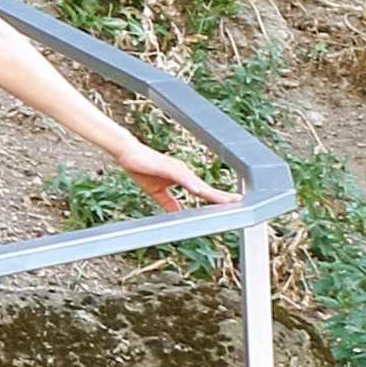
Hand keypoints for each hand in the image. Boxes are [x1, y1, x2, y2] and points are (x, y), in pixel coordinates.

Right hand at [119, 143, 234, 210]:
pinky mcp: (166, 167)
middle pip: (206, 187)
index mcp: (183, 177)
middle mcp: (183, 172)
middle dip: (222, 195)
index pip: (204, 190)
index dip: (218, 197)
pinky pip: (181, 177)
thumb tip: (178, 214)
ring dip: (210, 192)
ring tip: (224, 200)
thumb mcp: (157, 192)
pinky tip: (198, 191)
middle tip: (239, 201)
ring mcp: (176, 169)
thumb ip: (169, 203)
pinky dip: (190, 184)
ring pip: (197, 183)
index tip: (232, 203)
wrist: (127, 152)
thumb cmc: (142, 168)